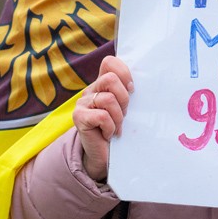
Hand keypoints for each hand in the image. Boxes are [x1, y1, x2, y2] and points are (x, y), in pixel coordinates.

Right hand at [73, 56, 133, 182]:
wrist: (104, 156)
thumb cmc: (118, 130)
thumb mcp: (126, 109)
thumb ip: (128, 92)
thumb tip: (138, 82)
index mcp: (102, 84)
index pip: (109, 62)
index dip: (124, 73)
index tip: (131, 90)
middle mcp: (90, 90)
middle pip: (111, 79)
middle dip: (124, 99)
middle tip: (124, 115)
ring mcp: (82, 103)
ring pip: (108, 99)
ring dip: (118, 117)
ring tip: (116, 127)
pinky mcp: (78, 117)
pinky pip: (102, 116)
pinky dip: (111, 128)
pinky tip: (108, 134)